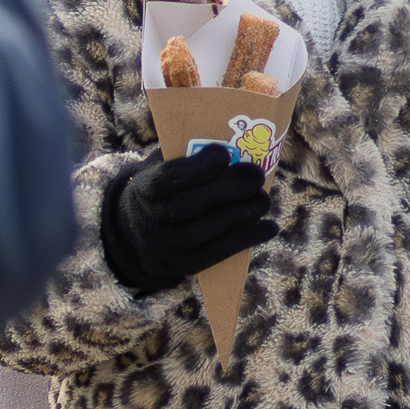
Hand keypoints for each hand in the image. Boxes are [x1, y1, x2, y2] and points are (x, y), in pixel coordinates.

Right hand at [95, 143, 279, 295]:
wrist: (139, 237)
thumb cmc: (162, 191)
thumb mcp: (159, 169)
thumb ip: (183, 155)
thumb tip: (230, 143)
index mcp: (146, 190)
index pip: (172, 177)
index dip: (201, 165)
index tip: (224, 154)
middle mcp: (156, 219)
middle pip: (200, 201)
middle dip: (234, 186)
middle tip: (257, 175)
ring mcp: (172, 245)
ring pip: (216, 225)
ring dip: (248, 210)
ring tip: (263, 200)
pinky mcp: (188, 264)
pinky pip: (224, 250)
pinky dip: (251, 237)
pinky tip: (270, 227)